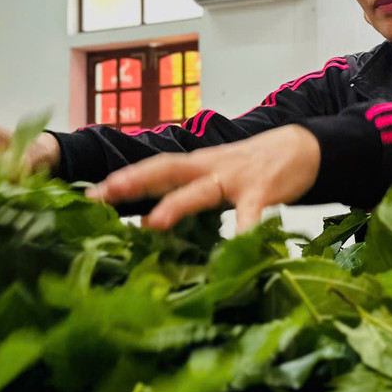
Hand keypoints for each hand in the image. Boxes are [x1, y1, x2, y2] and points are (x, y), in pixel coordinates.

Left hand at [87, 125, 320, 230]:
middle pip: (166, 170)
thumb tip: (146, 221)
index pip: (153, 169)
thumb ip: (186, 193)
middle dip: (134, 182)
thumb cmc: (251, 167)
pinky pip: (252, 212)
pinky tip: (238, 244)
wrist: (301, 147)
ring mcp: (235, 178)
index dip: (123, 180)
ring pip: (201, 190)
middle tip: (104, 195)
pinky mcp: (263, 191)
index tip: (90, 195)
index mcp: (195, 166)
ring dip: (176, 205)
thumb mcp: (214, 175)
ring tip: (152, 224)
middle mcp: (209, 168)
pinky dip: (245, 228)